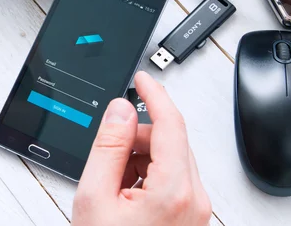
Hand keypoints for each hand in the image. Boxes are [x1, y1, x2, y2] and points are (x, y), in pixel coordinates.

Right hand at [72, 71, 211, 225]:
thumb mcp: (95, 196)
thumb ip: (108, 146)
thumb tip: (120, 109)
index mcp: (174, 191)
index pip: (171, 124)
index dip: (155, 95)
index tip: (142, 78)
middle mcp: (194, 200)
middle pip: (169, 140)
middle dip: (136, 136)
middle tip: (107, 152)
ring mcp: (195, 210)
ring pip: (170, 157)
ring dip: (140, 157)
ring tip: (113, 184)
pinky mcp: (191, 216)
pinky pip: (172, 177)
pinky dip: (147, 174)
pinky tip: (125, 193)